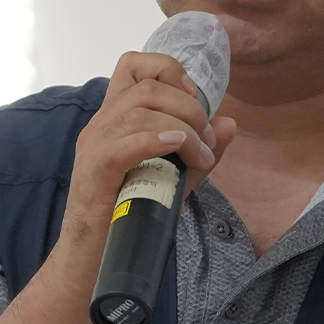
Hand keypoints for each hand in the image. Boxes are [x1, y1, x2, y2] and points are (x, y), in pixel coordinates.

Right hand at [57, 52, 237, 259]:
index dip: (169, 70)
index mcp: (116, 117)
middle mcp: (101, 124)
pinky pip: (124, 143)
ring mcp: (95, 146)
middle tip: (205, 141)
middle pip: (147, 87)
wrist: (94, 258)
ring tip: (199, 157)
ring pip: (140, 111)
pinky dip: (156, 139)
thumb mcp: (175, 176)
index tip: (196, 97)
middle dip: (189, 107)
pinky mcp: (95, 171)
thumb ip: (201, 150)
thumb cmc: (130, 214)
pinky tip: (179, 147)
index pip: (133, 65)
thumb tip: (229, 123)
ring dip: (182, 128)